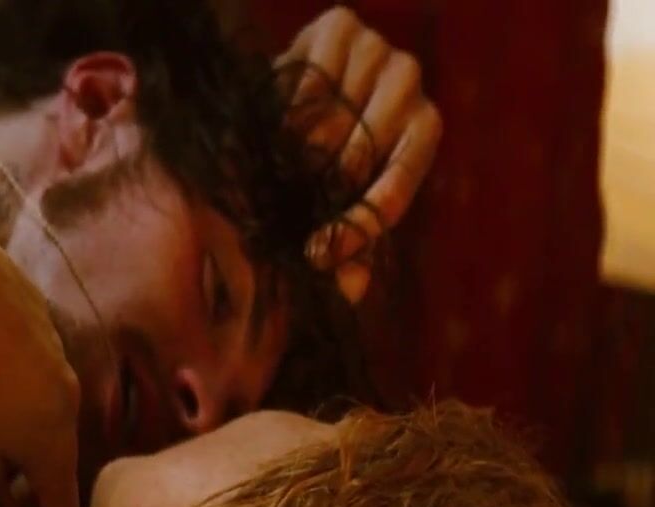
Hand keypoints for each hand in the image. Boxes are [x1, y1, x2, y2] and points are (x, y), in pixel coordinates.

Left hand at [0, 236, 82, 506]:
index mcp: (55, 449)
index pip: (65, 506)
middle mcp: (70, 406)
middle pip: (60, 453)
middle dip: (43, 478)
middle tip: (20, 497)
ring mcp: (60, 361)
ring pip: (51, 407)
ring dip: (32, 425)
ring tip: (0, 430)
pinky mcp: (44, 324)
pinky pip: (38, 365)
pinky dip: (22, 381)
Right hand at [277, 6, 442, 303]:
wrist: (307, 73)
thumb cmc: (331, 144)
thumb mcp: (345, 191)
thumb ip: (353, 238)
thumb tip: (350, 292)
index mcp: (425, 127)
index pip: (397, 185)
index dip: (356, 227)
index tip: (317, 257)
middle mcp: (410, 81)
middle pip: (359, 153)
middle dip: (319, 193)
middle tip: (284, 216)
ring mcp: (378, 49)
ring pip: (330, 119)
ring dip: (297, 154)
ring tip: (274, 176)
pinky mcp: (340, 25)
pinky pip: (306, 82)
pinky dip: (285, 112)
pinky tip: (271, 131)